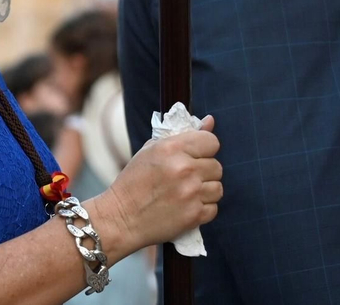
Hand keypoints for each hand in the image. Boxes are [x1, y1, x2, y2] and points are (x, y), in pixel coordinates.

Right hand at [95, 114, 222, 254]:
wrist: (122, 217)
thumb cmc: (134, 181)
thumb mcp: (151, 150)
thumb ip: (182, 135)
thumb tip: (210, 121)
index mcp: (172, 148)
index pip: (211, 142)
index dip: (205, 149)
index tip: (195, 156)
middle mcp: (184, 169)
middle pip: (217, 166)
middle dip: (204, 171)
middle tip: (185, 177)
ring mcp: (191, 193)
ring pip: (218, 188)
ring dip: (205, 191)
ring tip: (186, 192)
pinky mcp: (194, 215)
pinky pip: (213, 208)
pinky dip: (203, 208)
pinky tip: (185, 206)